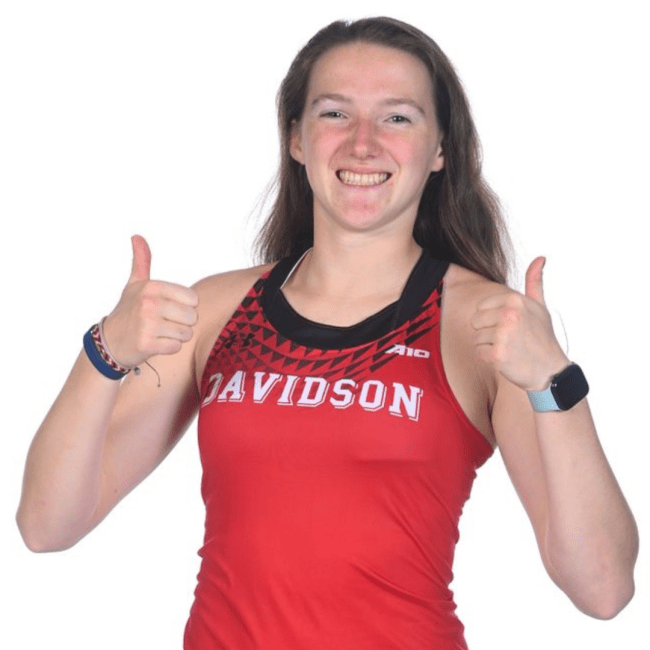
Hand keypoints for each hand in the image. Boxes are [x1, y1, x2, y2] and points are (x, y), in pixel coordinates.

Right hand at [103, 235, 198, 367]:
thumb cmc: (128, 312)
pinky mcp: (147, 344)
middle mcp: (149, 304)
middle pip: (192, 317)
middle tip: (163, 324)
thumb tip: (137, 236)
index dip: (185, 307)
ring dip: (176, 337)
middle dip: (182, 323)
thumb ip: (142, 261)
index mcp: (151, 287)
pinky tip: (155, 344)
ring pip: (186, 333)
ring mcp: (147, 325)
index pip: (193, 299)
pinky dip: (169, 348)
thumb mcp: (134, 285)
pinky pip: (176, 347)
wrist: (109, 343)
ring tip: (159, 333)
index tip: (168, 309)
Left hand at [470, 257, 568, 390]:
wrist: (550, 372)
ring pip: (476, 338)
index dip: (492, 319)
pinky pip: (478, 352)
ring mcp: (502, 335)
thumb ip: (534, 282)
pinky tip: (506, 359)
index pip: (481, 307)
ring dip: (489, 346)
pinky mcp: (497, 354)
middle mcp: (508, 314)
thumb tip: (540, 258)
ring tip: (510, 349)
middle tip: (509, 339)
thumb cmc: (542, 338)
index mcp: (515, 300)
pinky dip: (488, 358)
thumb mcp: (540, 307)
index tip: (511, 327)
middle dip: (487, 332)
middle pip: (474, 321)